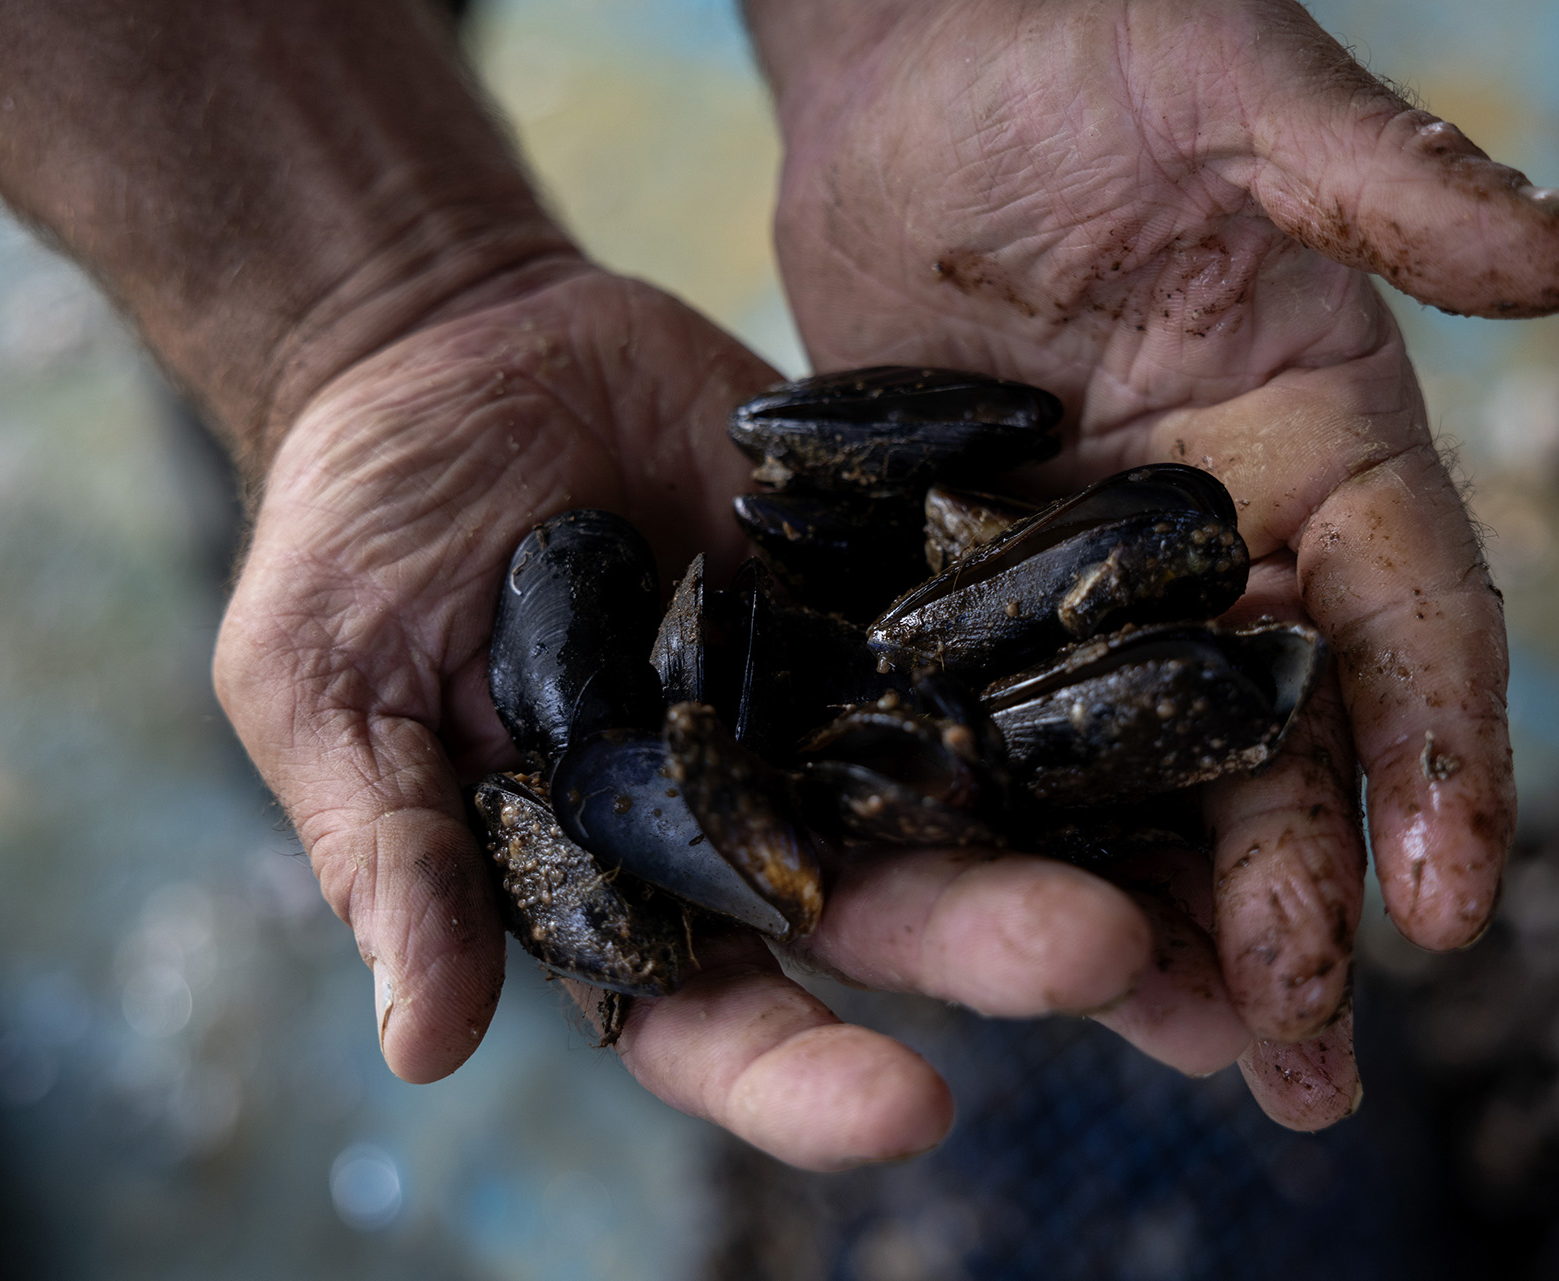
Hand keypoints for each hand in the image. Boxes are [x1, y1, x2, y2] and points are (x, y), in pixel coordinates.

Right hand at [217, 260, 1228, 1168]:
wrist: (446, 346)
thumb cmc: (353, 535)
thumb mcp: (328, 689)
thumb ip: (390, 854)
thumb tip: (421, 1046)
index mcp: (624, 884)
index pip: (717, 1018)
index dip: (802, 1075)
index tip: (905, 1105)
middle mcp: (757, 817)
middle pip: (892, 909)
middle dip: (1001, 942)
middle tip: (1122, 958)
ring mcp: (837, 698)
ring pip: (980, 788)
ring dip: (1098, 836)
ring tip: (1230, 876)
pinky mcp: (892, 585)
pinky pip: (995, 626)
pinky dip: (1088, 660)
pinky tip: (1193, 678)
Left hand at [746, 0, 1558, 1121]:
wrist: (918, 52)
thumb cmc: (1097, 44)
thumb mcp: (1253, 105)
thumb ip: (1407, 194)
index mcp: (1328, 441)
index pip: (1413, 619)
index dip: (1445, 760)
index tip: (1451, 906)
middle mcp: (1230, 535)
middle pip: (1286, 743)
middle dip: (1304, 900)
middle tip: (1305, 1069)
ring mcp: (1095, 577)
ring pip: (1152, 777)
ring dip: (1175, 923)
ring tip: (1197, 1071)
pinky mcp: (969, 584)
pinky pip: (1003, 735)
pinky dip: (1026, 845)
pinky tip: (1032, 958)